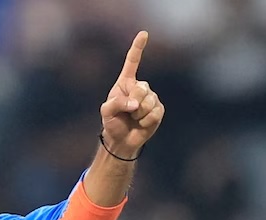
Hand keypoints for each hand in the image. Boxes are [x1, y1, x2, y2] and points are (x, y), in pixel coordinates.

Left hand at [99, 31, 164, 158]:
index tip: (144, 34)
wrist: (122, 140)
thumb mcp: (106, 111)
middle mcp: (139, 87)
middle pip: (142, 88)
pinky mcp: (158, 109)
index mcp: (125, 83)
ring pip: (149, 102)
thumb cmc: (112, 123)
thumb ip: (117, 103)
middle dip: (134, 103)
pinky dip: (146, 121)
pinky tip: (141, 123)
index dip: (137, 48)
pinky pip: (154, 113)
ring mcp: (151, 97)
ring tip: (134, 118)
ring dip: (139, 114)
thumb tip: (135, 104)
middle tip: (128, 112)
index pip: (132, 62)